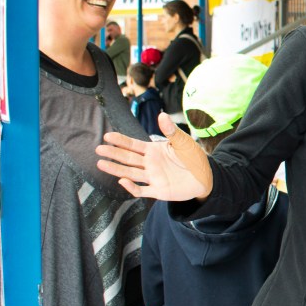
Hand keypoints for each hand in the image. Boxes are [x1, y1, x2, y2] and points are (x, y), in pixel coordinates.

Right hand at [96, 112, 212, 200]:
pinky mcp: (158, 191)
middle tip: (99, 149)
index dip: (120, 141)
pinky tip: (122, 181)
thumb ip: (171, 131)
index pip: (133, 145)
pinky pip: (142, 190)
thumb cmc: (194, 157)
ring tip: (101, 164)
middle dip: (113, 153)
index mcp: (154, 150)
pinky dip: (132, 187)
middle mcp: (150, 164)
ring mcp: (153, 178)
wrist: (206, 177)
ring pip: (130, 173)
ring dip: (116, 169)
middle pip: (128, 158)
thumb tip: (161, 115)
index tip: (107, 136)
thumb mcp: (184, 142)